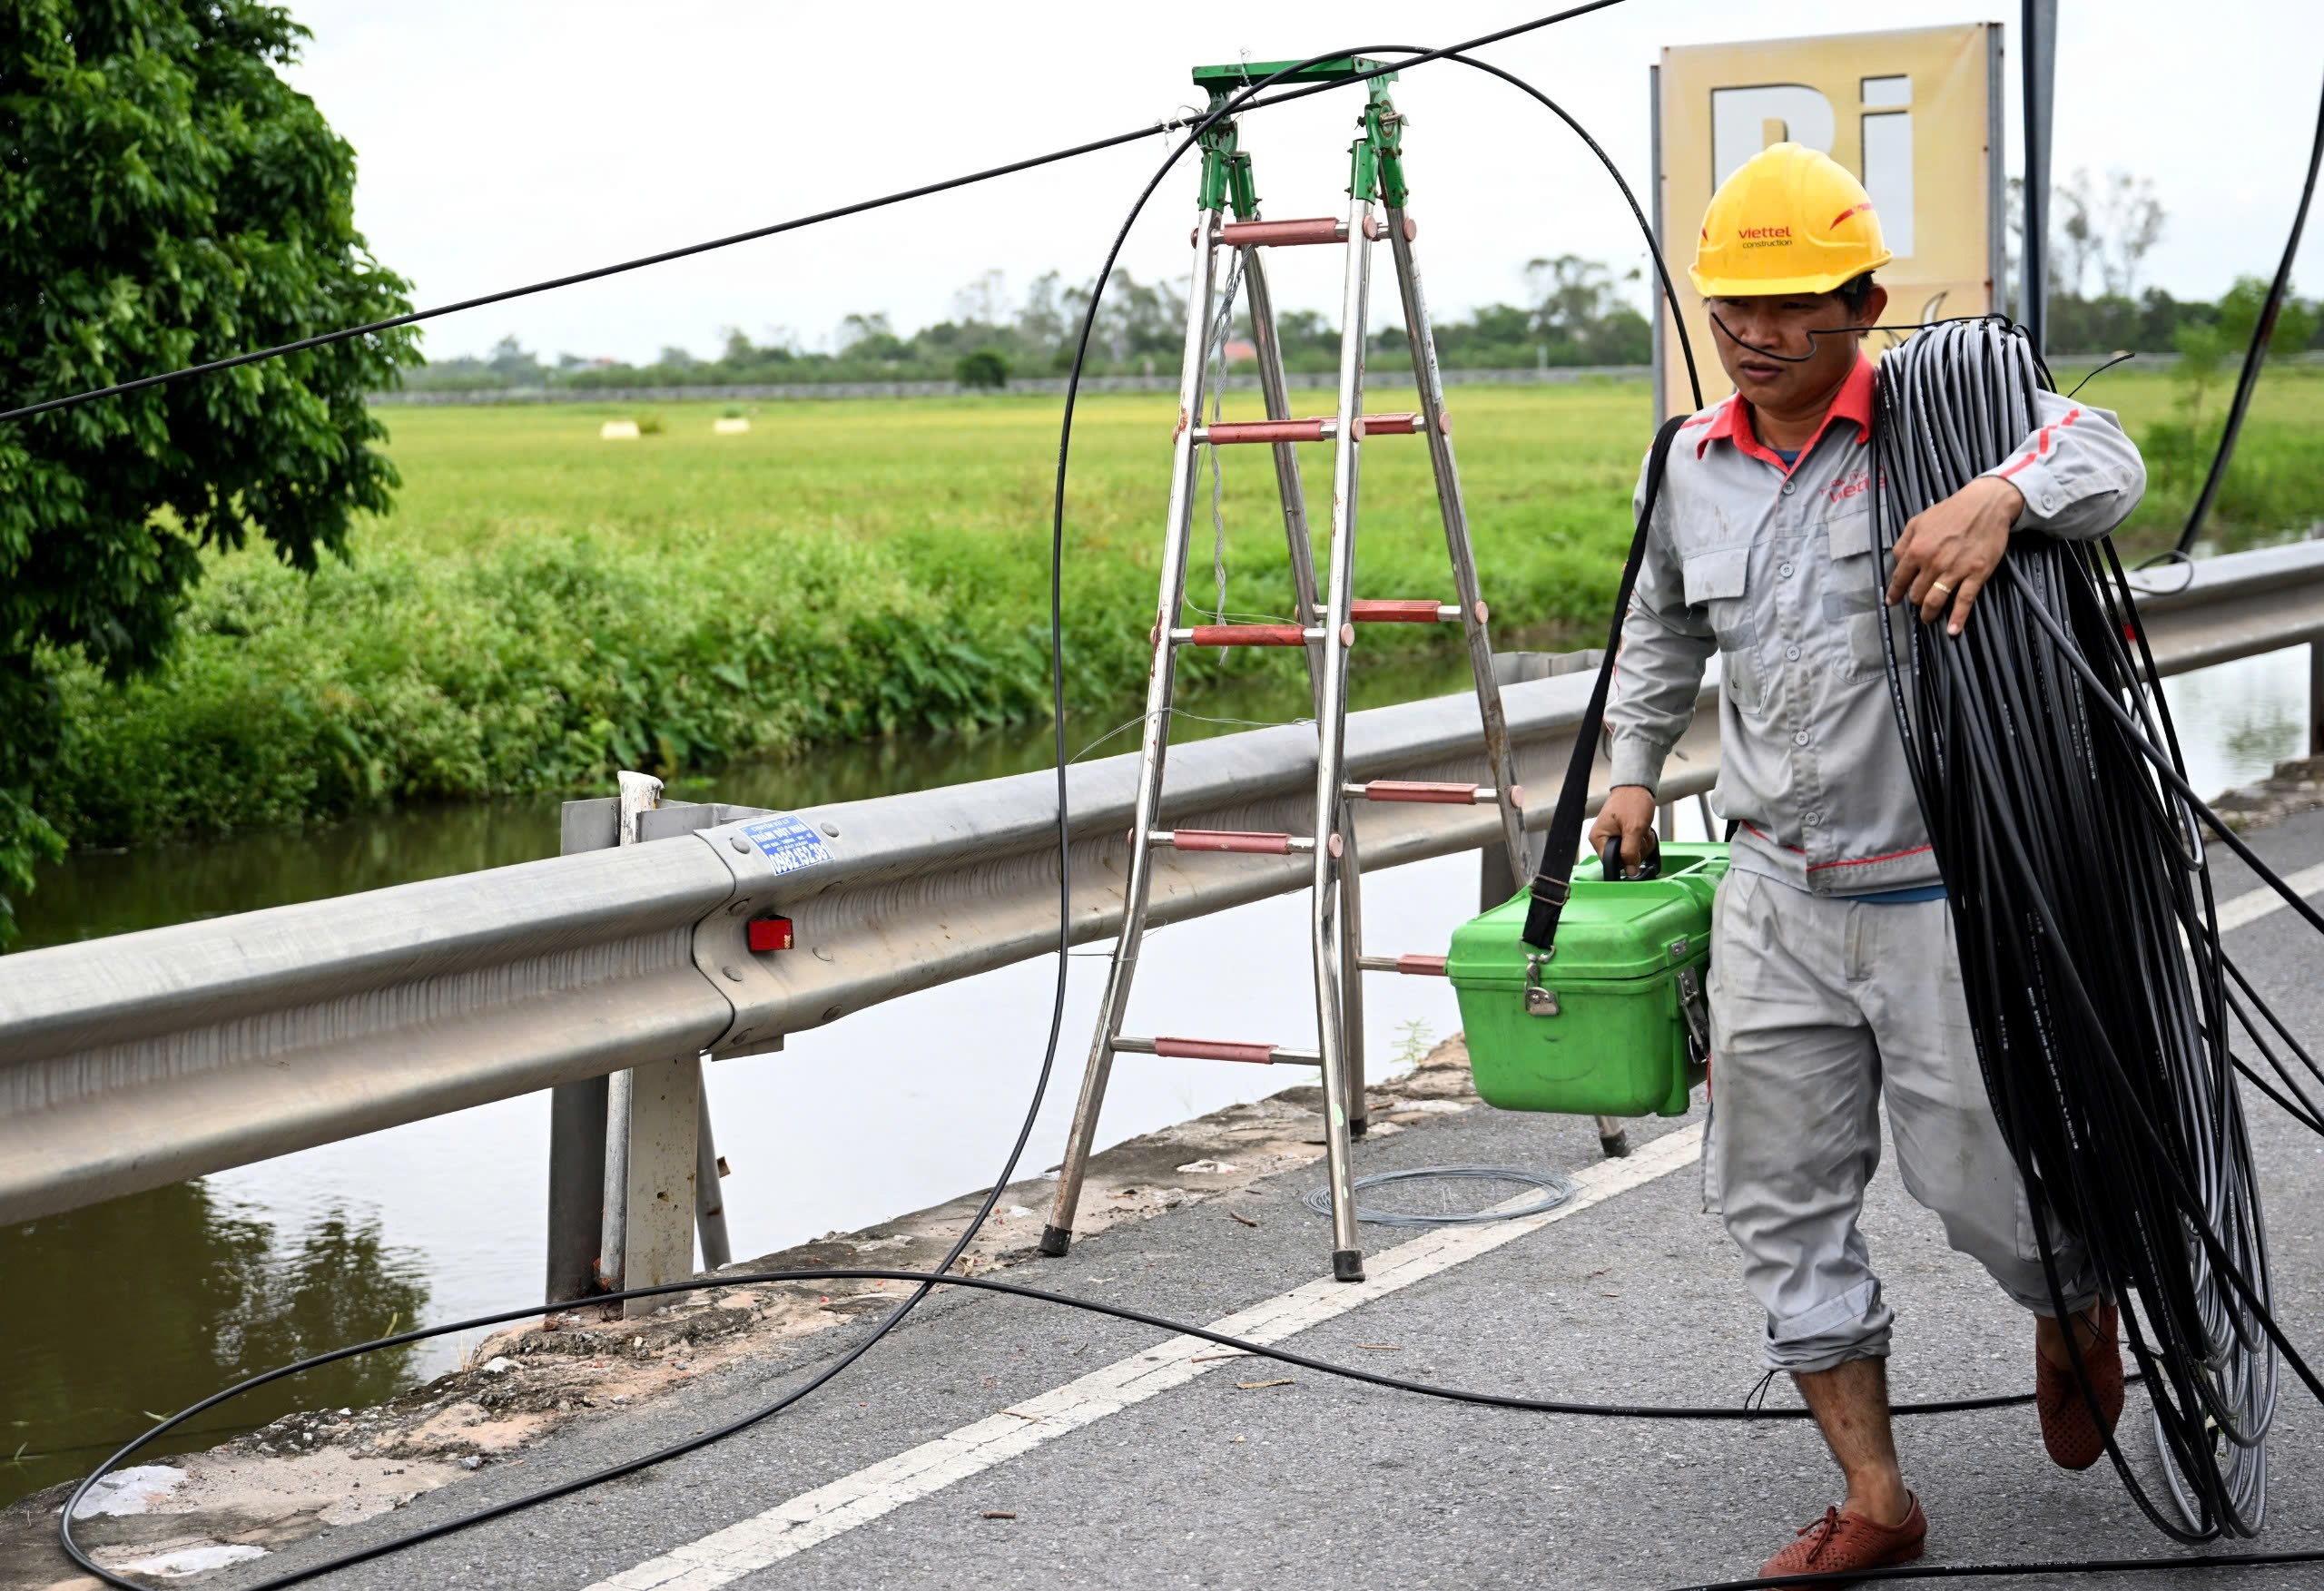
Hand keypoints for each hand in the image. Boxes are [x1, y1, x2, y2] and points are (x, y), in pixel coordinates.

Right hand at [1588, 785, 1659, 875]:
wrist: (1637, 786)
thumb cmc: (1632, 802)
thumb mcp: (1634, 828)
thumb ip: (1631, 852)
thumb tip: (1630, 873)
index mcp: (1598, 839)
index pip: (1611, 862)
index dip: (1626, 861)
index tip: (1637, 850)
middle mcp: (1602, 840)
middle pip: (1622, 859)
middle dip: (1637, 850)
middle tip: (1641, 834)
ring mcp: (1612, 838)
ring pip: (1630, 854)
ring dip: (1642, 844)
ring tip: (1643, 830)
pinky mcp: (1622, 835)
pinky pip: (1633, 847)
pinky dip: (1642, 840)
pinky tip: (1644, 830)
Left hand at [1884, 476, 2023, 634]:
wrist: (1986, 504)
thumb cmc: (1951, 511)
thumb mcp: (1918, 521)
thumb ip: (1903, 542)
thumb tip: (1896, 561)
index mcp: (1916, 550)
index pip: (1899, 579)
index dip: (1894, 593)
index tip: (1892, 602)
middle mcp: (1933, 563)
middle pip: (1917, 594)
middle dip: (1915, 601)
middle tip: (1918, 604)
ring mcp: (1955, 570)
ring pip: (1935, 601)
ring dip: (1929, 614)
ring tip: (1928, 618)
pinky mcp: (1976, 574)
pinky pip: (1964, 601)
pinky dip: (1958, 618)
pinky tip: (1953, 630)